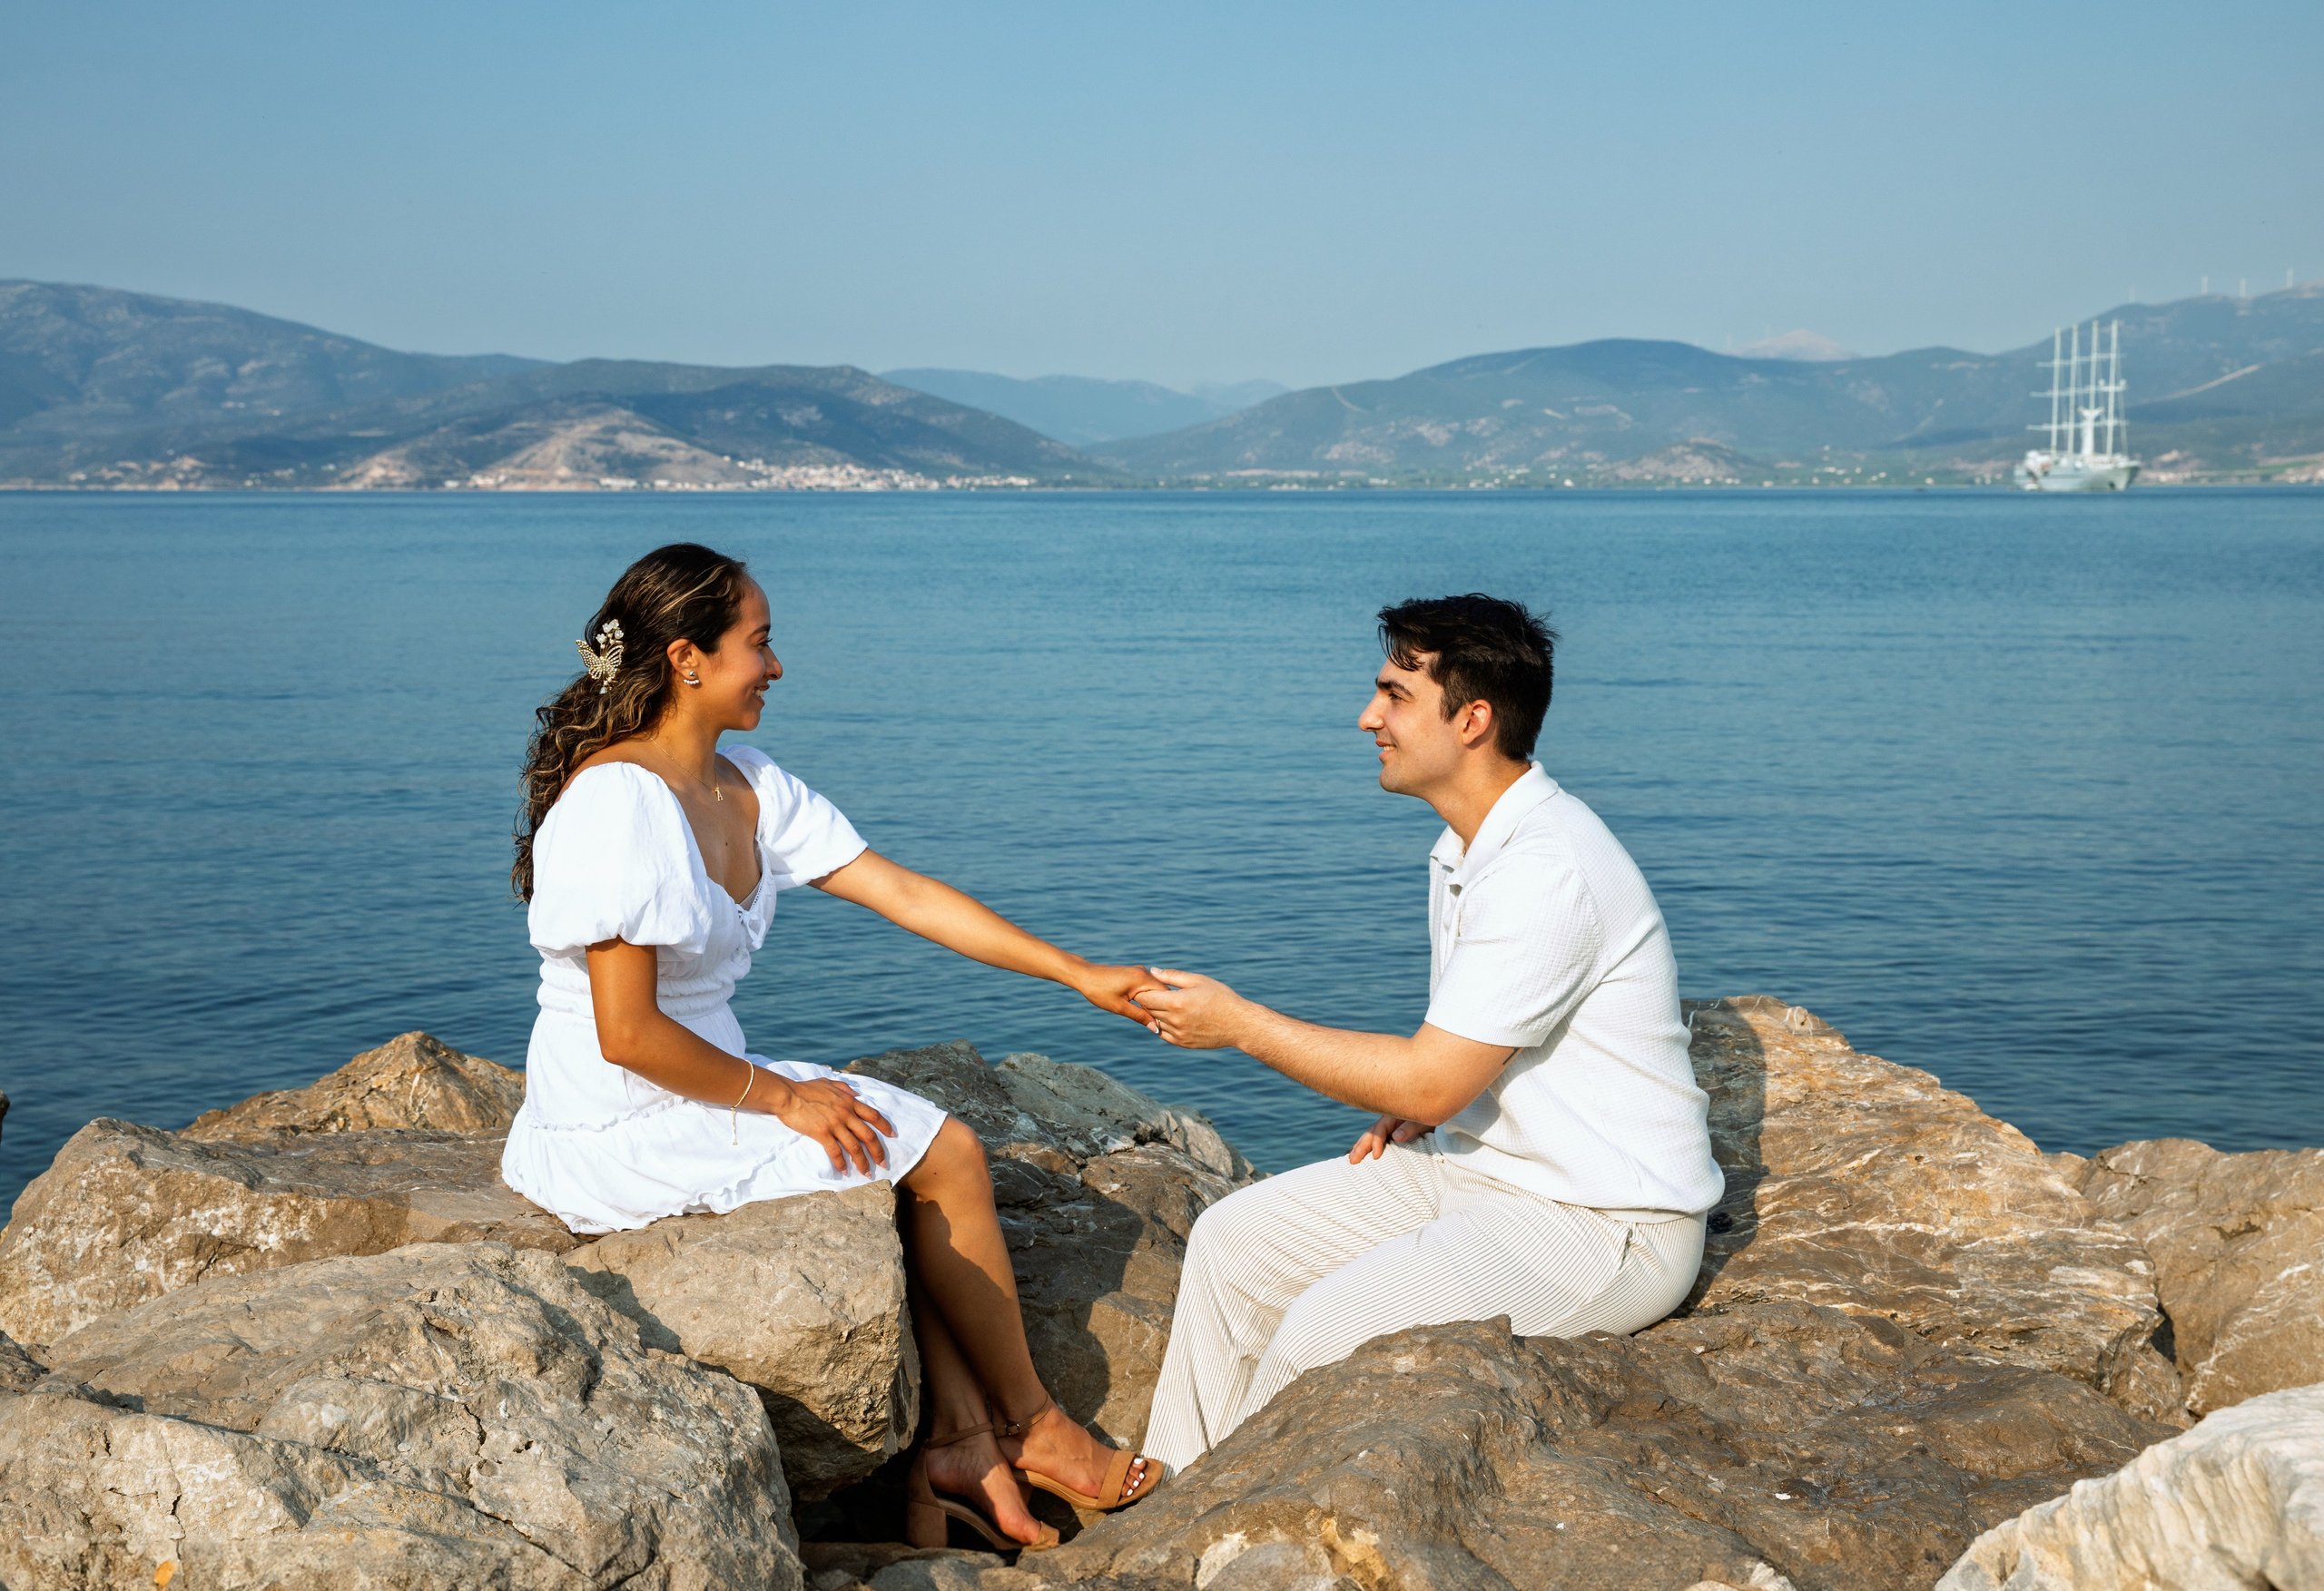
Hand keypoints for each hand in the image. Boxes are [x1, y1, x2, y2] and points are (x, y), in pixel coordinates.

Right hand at [770, 1075, 896, 1175]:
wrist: (788, 1095)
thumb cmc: (806, 1088)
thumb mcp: (829, 1082)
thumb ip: (844, 1087)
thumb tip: (856, 1093)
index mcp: (849, 1101)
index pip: (873, 1115)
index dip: (885, 1126)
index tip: (893, 1136)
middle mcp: (846, 1113)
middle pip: (868, 1135)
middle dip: (878, 1151)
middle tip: (883, 1163)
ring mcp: (835, 1124)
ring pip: (854, 1147)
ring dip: (862, 1162)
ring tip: (866, 1172)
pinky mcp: (822, 1133)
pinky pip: (835, 1152)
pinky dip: (841, 1163)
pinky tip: (844, 1171)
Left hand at [1075, 962, 1164, 1031]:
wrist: (1084, 975)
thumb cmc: (1099, 991)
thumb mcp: (1120, 1007)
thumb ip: (1139, 1016)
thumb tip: (1155, 1028)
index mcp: (1142, 979)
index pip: (1165, 994)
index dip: (1167, 1009)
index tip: (1167, 1023)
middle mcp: (1144, 972)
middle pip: (1162, 992)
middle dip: (1163, 1006)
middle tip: (1162, 1023)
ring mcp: (1140, 972)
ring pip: (1155, 989)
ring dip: (1156, 1002)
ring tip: (1154, 1017)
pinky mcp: (1135, 973)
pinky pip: (1148, 986)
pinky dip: (1149, 997)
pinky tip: (1146, 1009)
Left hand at [1137, 968, 1248, 1049]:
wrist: (1238, 1023)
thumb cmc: (1221, 998)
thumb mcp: (1199, 980)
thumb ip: (1173, 976)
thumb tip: (1153, 971)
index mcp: (1177, 1002)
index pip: (1145, 998)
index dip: (1144, 991)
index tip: (1150, 987)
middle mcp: (1175, 1020)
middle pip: (1148, 1010)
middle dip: (1150, 1001)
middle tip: (1159, 994)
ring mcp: (1178, 1034)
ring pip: (1156, 1023)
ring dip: (1158, 1014)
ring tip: (1171, 1006)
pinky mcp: (1183, 1043)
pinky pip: (1164, 1035)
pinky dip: (1165, 1026)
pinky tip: (1176, 1018)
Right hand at [1348, 1113, 1429, 1162]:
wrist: (1438, 1110)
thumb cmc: (1432, 1114)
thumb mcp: (1424, 1120)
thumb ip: (1411, 1127)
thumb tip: (1395, 1136)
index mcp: (1394, 1116)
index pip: (1379, 1129)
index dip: (1376, 1142)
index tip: (1375, 1156)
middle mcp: (1389, 1121)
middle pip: (1371, 1133)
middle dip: (1361, 1147)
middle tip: (1352, 1161)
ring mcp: (1390, 1127)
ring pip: (1371, 1136)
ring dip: (1361, 1147)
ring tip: (1352, 1159)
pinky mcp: (1393, 1133)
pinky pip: (1378, 1140)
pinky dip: (1369, 1147)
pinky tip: (1363, 1155)